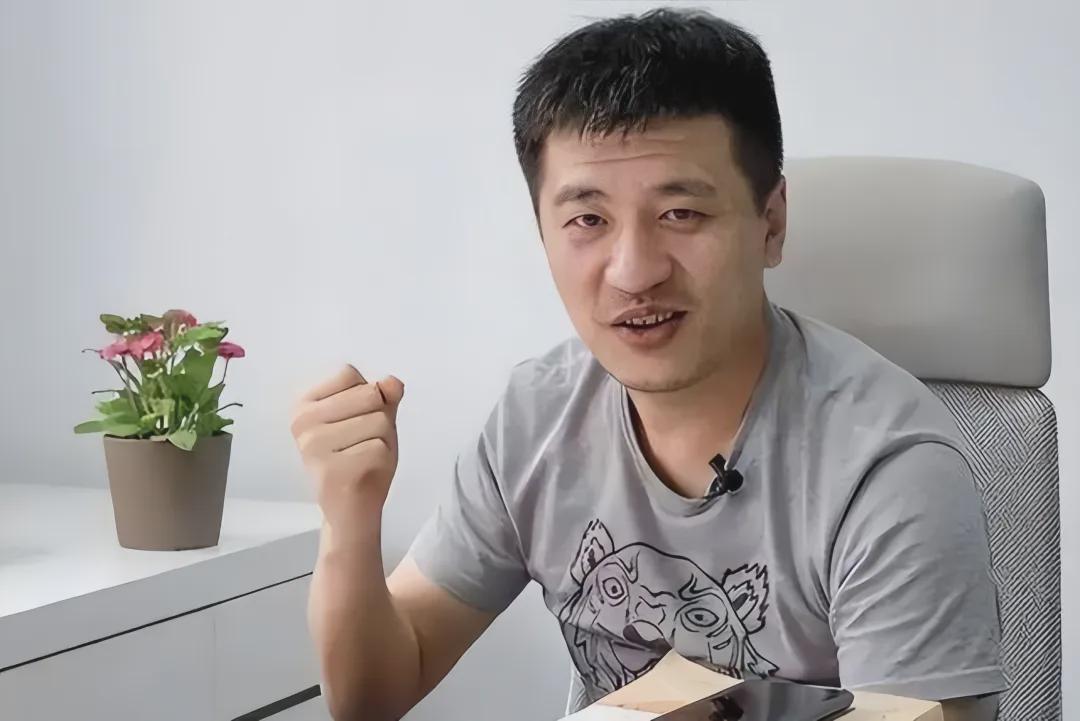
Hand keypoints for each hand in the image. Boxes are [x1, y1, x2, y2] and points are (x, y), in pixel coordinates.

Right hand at [291, 365, 404, 527]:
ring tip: (364, 457)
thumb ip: (384, 396)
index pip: (349, 373)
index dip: (366, 394)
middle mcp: (303, 422)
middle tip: (362, 442)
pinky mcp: (333, 468)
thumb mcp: (373, 419)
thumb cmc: (359, 459)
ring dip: (383, 440)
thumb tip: (393, 382)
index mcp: (304, 405)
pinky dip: (383, 459)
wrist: (351, 509)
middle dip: (379, 418)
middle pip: (369, 394)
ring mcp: (315, 446)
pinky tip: (365, 472)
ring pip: (379, 420)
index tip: (353, 420)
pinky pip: (380, 446)